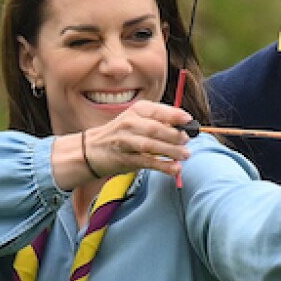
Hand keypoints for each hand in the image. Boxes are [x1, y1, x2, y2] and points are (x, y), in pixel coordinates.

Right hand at [54, 101, 193, 188]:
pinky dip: (163, 166)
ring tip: (185, 155)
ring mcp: (126, 141)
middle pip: (156, 128)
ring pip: (152, 145)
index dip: (175, 115)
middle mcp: (130, 123)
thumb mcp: (137, 121)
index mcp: (137, 111)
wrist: (91, 149)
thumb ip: (159, 123)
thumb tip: (186, 128)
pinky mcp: (125, 158)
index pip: (158, 110)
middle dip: (175, 135)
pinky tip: (175, 169)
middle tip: (187, 141)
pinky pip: (147, 162)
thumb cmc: (121, 135)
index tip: (189, 120)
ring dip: (171, 151)